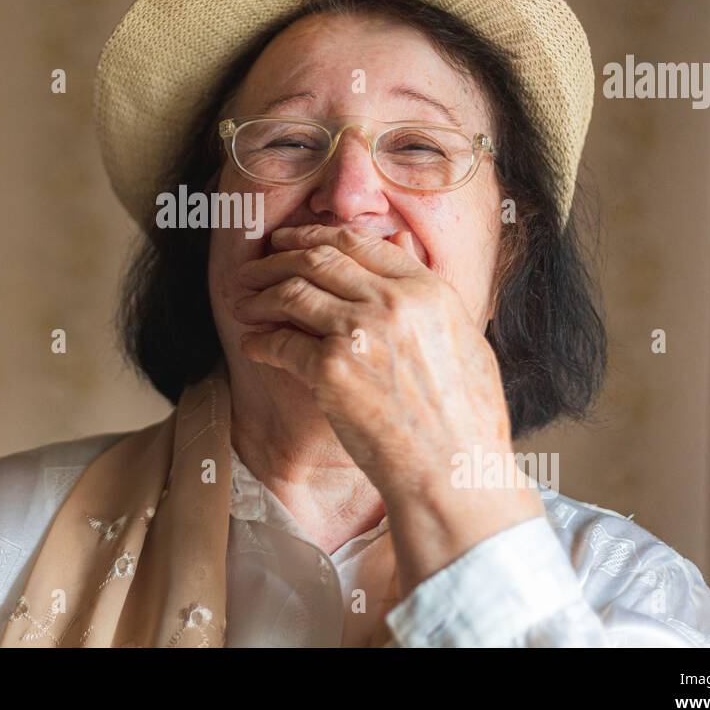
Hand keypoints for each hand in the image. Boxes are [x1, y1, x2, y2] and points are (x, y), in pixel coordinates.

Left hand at [234, 223, 544, 575]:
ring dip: (259, 295)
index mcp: (427, 291)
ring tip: (243, 304)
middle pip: (319, 259)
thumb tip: (401, 248)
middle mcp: (392, 303)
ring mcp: (359, 334)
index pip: (359, 242)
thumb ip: (428, 295)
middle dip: (277, 258)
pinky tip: (253, 345)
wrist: (454, 473)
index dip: (317, 235)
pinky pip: (280, 343)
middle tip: (254, 266)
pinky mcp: (331, 371)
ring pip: (292, 293)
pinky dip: (260, 342)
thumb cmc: (466, 419)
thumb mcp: (464, 339)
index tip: (293, 240)